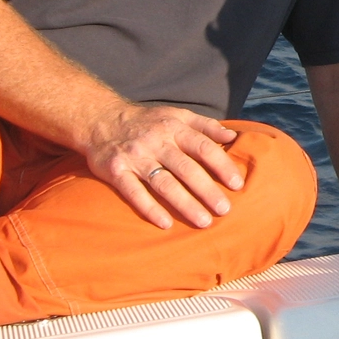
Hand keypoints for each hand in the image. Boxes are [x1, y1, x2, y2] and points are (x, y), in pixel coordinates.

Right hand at [83, 103, 242, 228]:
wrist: (100, 119)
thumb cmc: (148, 122)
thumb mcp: (177, 115)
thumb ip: (206, 126)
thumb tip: (233, 137)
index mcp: (175, 128)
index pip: (204, 147)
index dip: (222, 166)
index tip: (238, 185)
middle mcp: (156, 142)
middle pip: (186, 168)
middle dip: (207, 190)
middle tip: (224, 210)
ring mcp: (136, 157)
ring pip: (164, 183)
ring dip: (185, 203)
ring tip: (204, 221)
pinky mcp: (115, 171)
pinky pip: (134, 192)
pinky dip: (149, 208)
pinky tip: (166, 223)